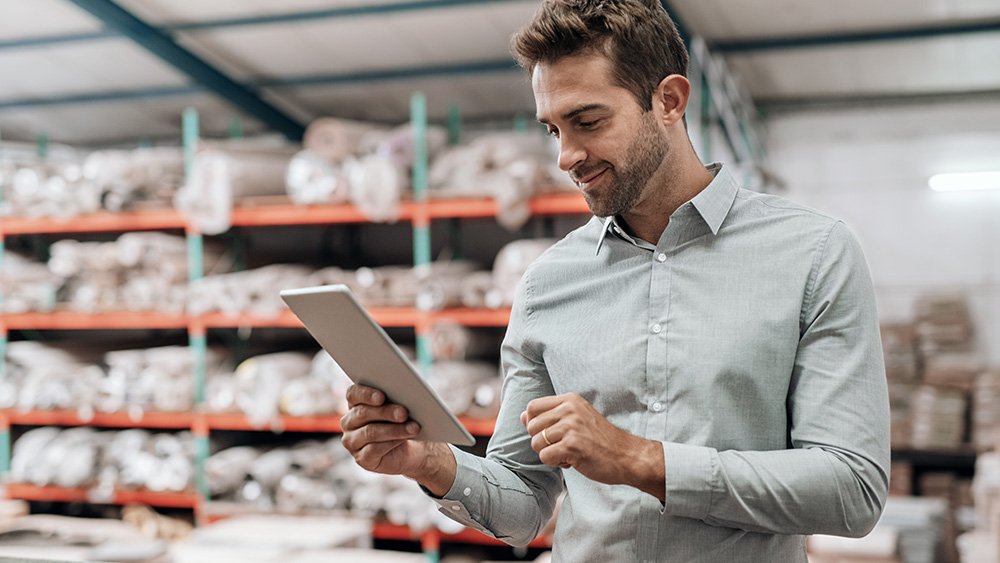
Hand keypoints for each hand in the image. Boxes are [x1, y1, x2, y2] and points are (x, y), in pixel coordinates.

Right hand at [340, 384, 423, 474]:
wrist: (410, 450)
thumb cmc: (403, 423)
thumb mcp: (399, 409)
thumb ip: (397, 399)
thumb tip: (407, 394)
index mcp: (356, 403)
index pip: (353, 394)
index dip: (366, 394)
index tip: (382, 396)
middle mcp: (350, 422)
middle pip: (363, 413)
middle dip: (386, 412)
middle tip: (404, 413)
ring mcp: (352, 442)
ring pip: (370, 432)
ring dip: (394, 429)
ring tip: (413, 428)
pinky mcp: (361, 458)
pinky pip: (373, 449)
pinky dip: (391, 443)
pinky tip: (404, 440)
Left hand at [522, 393, 664, 499]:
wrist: (627, 456)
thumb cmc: (601, 440)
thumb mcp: (578, 418)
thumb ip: (550, 416)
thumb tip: (522, 417)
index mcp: (570, 400)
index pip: (532, 407)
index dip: (534, 423)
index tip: (549, 434)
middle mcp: (569, 409)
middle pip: (531, 426)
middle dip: (541, 442)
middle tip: (562, 446)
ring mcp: (571, 427)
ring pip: (536, 443)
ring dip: (549, 453)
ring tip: (568, 453)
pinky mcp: (572, 446)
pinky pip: (545, 457)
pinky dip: (555, 463)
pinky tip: (572, 461)